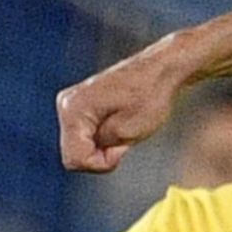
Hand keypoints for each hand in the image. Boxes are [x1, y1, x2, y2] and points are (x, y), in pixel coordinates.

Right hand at [56, 36, 189, 171]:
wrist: (164, 68)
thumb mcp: (128, 132)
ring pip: (79, 145)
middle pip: (73, 154)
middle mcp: (66, 103)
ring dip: (102, 146)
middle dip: (100, 155)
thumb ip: (100, 148)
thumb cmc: (152, 95)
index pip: (74, 159)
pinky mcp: (81, 103)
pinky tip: (120, 124)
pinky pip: (85, 134)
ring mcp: (72, 102)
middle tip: (125, 141)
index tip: (123, 149)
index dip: (100, 163)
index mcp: (74, 109)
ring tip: (125, 130)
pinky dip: (102, 136)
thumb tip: (86, 152)